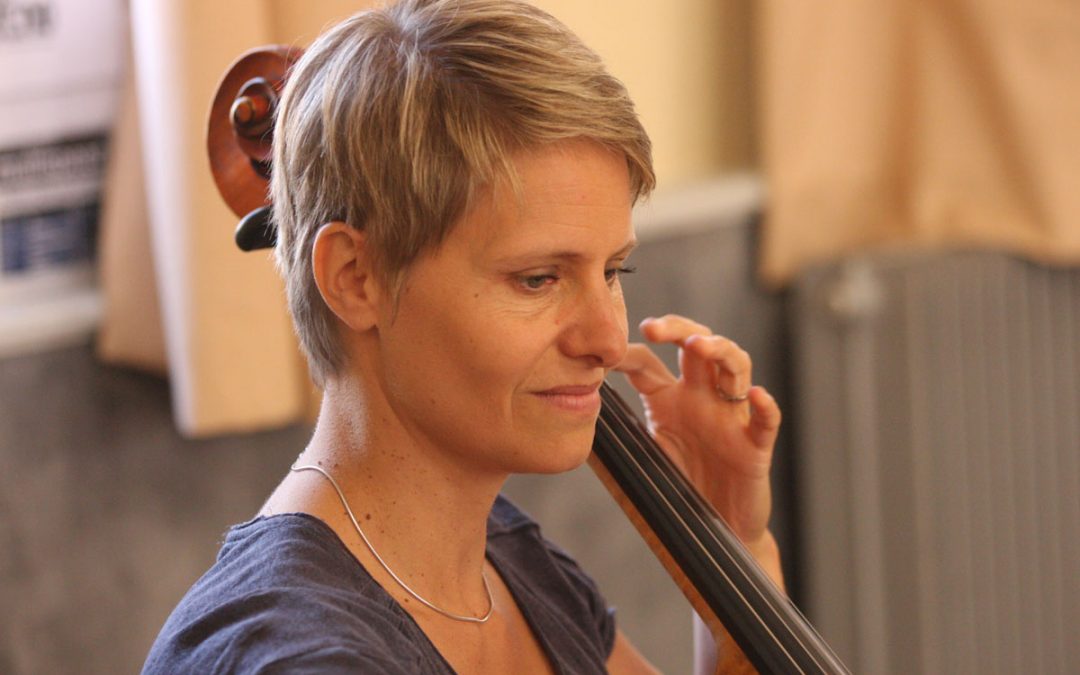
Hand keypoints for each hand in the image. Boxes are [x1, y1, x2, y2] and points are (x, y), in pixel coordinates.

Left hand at [613, 315, 781, 565]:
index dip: (625, 353)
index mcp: (667, 399)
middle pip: (696, 345)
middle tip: (654, 327)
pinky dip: (765, 406)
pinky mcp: (755, 447)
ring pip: (735, 368)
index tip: (602, 356)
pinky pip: (765, 421)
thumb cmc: (680, 488)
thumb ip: (618, 432)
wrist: (713, 533)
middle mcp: (700, 399)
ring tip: (698, 344)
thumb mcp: (642, 453)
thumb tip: (574, 414)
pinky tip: (757, 395)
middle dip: (677, 328)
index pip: (647, 362)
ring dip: (720, 350)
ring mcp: (730, 418)